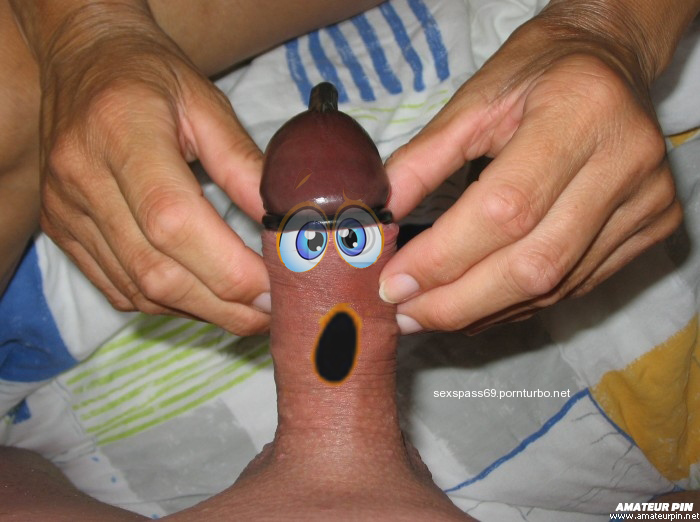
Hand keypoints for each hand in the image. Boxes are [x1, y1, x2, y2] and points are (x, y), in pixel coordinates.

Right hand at [27, 3, 268, 333]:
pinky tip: (205, 296)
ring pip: (139, 290)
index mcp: (121, 130)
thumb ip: (245, 165)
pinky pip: (120, 289)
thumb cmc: (152, 76)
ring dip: (202, 311)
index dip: (229, 269)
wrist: (83, 61)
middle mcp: (82, 177)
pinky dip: (170, 303)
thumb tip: (285, 225)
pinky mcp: (62, 231)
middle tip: (274, 312)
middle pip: (156, 270)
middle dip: (225, 305)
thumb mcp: (208, 105)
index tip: (278, 287)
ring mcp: (66, 210)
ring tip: (249, 310)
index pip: (173, 221)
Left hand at [379, 3, 683, 333]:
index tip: (392, 283)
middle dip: (458, 302)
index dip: (444, 258)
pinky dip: (516, 303)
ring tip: (428, 314)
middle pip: (535, 264)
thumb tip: (379, 219)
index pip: (505, 209)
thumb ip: (421, 161)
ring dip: (482, 311)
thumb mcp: (473, 103)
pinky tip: (475, 306)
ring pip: (554, 285)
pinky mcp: (653, 228)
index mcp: (579, 114)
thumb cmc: (535, 73)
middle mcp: (625, 164)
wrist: (609, 61)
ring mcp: (647, 202)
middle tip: (403, 314)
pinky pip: (574, 286)